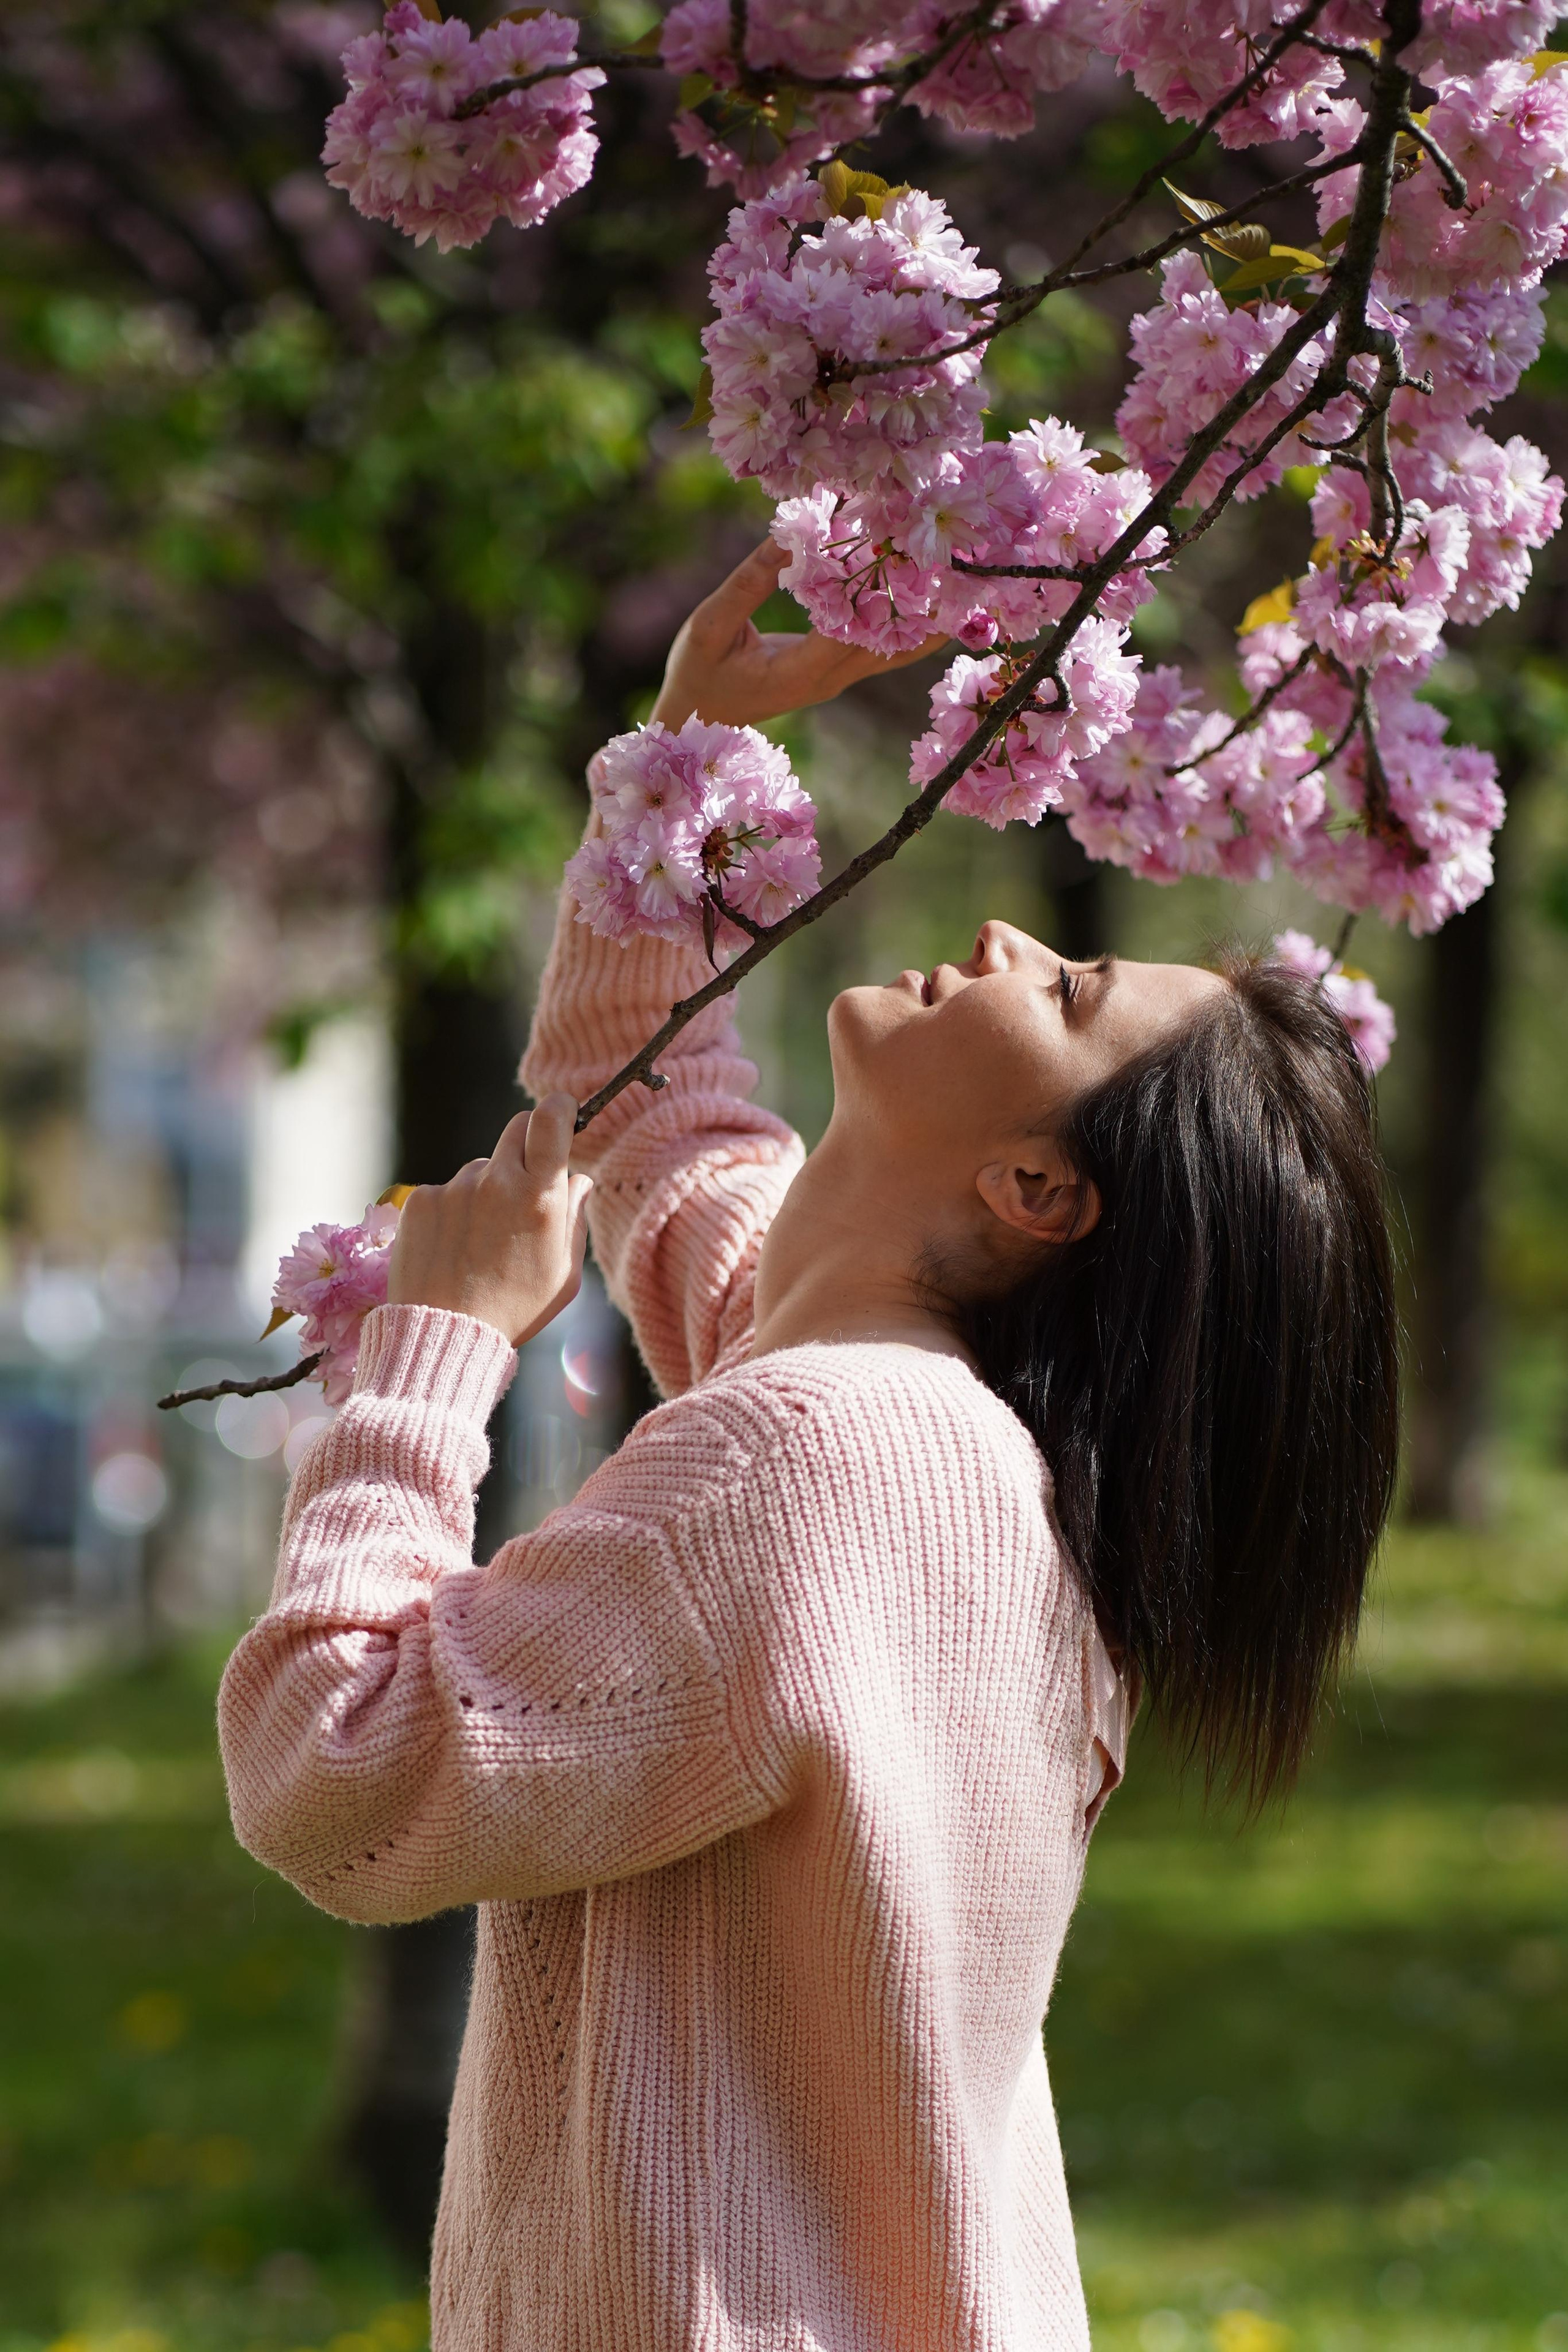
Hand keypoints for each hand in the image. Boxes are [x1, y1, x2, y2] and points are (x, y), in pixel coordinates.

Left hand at [386, 1096, 592, 1347]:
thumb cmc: (515, 1310)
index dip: (559, 1107)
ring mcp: (454, 1189)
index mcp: (538, 1198)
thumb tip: (578, 1180)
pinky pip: (447, 1191)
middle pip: (516, 1129)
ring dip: (487, 1190)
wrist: (443, 1336)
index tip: (563, 1111)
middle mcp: (495, 1182)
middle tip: (525, 1187)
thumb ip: (575, 1219)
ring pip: (481, 1168)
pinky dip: (454, 1211)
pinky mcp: (421, 1201)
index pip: (550, 1121)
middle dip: (527, 1147)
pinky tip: (454, 1248)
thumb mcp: (565, 1274)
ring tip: (481, 1242)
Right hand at [650, 539, 947, 728]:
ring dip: (927, 617)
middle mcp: (829, 680)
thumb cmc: (695, 676)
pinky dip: (904, 620)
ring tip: (961, 579)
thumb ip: (748, 583)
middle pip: (891, 643)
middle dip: (922, 604)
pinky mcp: (836, 671)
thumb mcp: (709, 625)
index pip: (854, 630)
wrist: (695, 722)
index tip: (906, 550)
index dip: (882, 591)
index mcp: (800, 674)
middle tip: (958, 564)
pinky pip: (881, 647)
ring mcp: (836, 679)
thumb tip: (789, 535)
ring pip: (895, 650)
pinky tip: (929, 593)